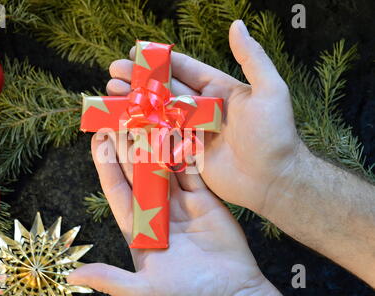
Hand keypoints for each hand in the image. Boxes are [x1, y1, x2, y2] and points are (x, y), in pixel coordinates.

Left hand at [68, 133, 281, 295]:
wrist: (233, 295)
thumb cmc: (186, 295)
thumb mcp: (144, 289)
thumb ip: (111, 278)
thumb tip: (74, 274)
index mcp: (139, 229)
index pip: (117, 189)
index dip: (107, 164)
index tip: (99, 138)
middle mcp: (157, 211)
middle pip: (138, 171)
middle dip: (129, 144)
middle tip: (121, 116)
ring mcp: (181, 203)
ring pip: (164, 165)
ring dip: (155, 141)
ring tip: (146, 115)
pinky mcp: (205, 199)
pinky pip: (192, 170)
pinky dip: (184, 150)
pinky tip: (177, 130)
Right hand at [103, 19, 301, 214]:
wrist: (273, 179)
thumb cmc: (275, 134)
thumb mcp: (270, 90)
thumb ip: (252, 58)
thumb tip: (236, 25)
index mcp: (220, 90)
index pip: (186, 70)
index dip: (161, 61)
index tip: (136, 52)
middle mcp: (204, 108)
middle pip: (166, 90)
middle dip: (140, 80)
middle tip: (114, 72)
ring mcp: (194, 131)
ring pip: (160, 112)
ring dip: (137, 102)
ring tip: (111, 93)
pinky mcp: (188, 153)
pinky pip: (162, 138)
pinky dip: (143, 130)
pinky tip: (124, 122)